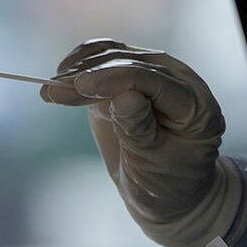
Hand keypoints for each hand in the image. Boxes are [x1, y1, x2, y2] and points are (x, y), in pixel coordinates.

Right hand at [40, 38, 231, 246]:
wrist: (165, 191)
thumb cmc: (166, 182)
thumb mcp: (154, 164)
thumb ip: (139, 128)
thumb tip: (123, 95)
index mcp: (196, 105)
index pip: (154, 80)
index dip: (116, 79)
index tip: (80, 87)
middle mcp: (177, 81)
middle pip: (130, 62)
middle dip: (89, 74)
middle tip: (52, 91)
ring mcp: (152, 74)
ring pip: (113, 55)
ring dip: (79, 68)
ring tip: (50, 89)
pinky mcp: (127, 76)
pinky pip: (103, 58)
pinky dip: (81, 63)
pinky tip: (60, 75)